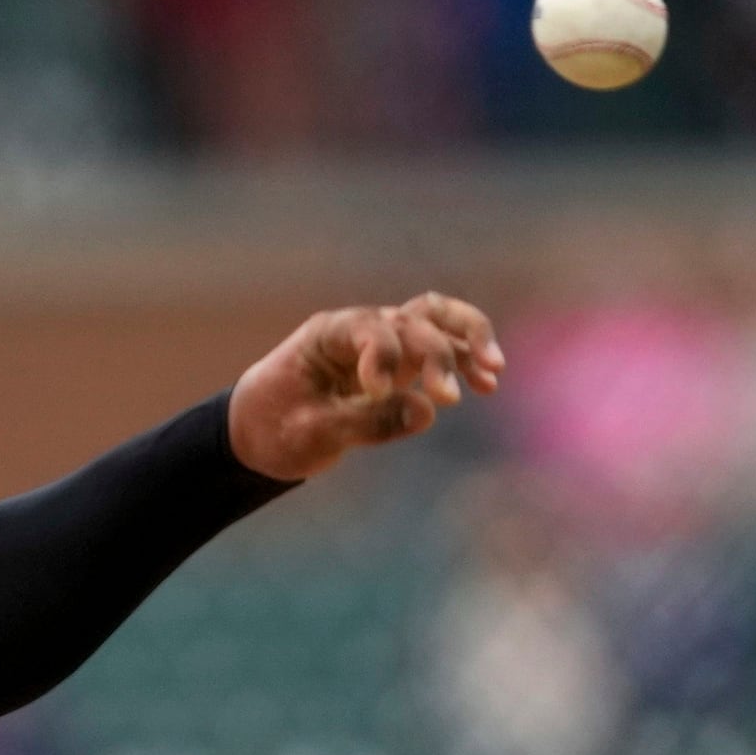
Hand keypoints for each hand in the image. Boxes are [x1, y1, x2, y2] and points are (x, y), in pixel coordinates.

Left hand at [228, 294, 505, 482]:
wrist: (261, 433)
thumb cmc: (275, 429)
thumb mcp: (308, 435)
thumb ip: (364, 424)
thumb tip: (428, 413)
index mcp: (326, 336)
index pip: (368, 329)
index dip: (382, 356)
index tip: (378, 392)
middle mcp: (361, 329)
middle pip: (411, 323)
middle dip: (435, 356)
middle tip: (448, 399)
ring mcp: (384, 342)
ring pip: (434, 319)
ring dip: (467, 339)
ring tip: (493, 371)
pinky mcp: (400, 363)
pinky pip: (441, 346)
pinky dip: (466, 358)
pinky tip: (488, 384)